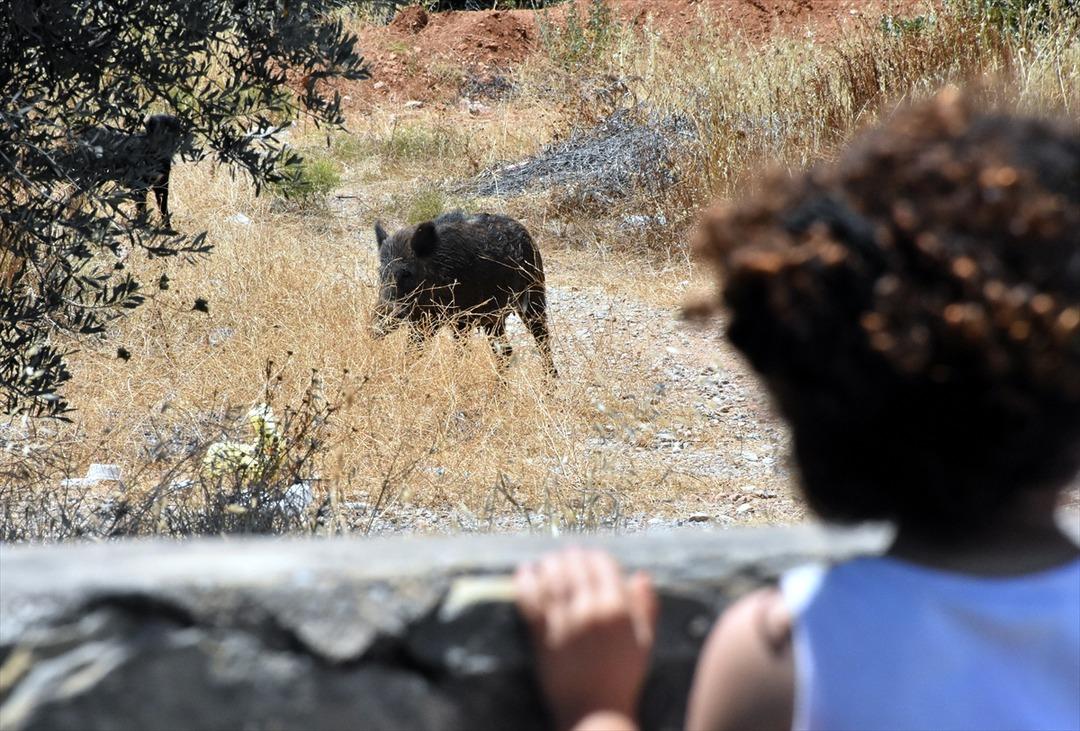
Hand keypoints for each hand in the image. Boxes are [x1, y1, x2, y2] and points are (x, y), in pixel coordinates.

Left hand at [514, 548, 657, 730]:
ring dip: (549, 563)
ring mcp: (563, 620)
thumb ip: (646, 608)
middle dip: (571, 556)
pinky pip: (530, 599)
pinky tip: (525, 572)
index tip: (590, 556)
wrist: (593, 711)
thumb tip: (642, 576)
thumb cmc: (622, 678)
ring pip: (553, 578)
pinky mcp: (541, 633)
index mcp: (617, 609)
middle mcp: (589, 609)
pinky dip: (525, 581)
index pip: (603, 565)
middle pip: (576, 567)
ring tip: (548, 560)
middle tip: (567, 554)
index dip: (596, 557)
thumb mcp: (644, 643)